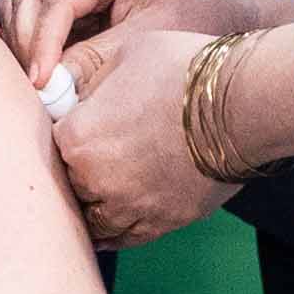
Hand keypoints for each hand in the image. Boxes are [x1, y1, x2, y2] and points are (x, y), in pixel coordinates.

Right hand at [0, 0, 290, 85]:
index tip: (41, 81)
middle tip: (36, 92)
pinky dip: (29, 55)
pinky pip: (29, 30)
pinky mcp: (65, 18)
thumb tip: (47, 91)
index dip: (44, 40)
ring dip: (22, 49)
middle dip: (27, 44)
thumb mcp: (149, 44)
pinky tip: (42, 86)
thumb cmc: (196, 26)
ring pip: (18, 11)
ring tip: (38, 91)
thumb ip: (97, 62)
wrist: (221, 30)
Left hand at [46, 25, 254, 251]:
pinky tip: (114, 221)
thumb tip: (79, 95)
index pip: (52, 143)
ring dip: (94, 204)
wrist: (242, 105)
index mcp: (77, 137)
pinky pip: (124, 237)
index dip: (67, 134)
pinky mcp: (160, 223)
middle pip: (70, 183)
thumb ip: (91, 82)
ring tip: (103, 191)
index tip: (80, 127)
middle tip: (98, 155)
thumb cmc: (184, 71)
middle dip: (78, 170)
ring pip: (93, 218)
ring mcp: (128, 206)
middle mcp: (95, 179)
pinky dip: (117, 229)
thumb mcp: (124, 56)